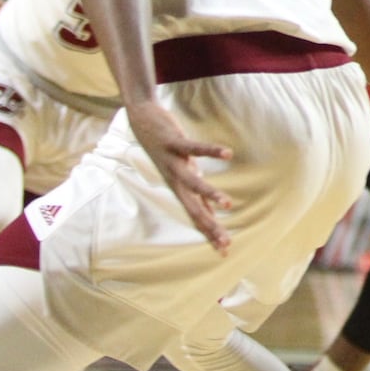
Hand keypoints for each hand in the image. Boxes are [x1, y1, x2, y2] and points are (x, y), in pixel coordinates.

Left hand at [125, 102, 233, 252]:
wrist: (141, 120)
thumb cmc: (166, 148)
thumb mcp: (183, 172)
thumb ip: (196, 191)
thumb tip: (212, 210)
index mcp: (178, 188)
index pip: (197, 216)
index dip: (210, 233)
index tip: (225, 250)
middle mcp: (174, 180)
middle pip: (193, 208)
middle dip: (209, 225)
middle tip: (225, 241)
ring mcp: (172, 162)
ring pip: (192, 182)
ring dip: (209, 194)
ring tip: (228, 203)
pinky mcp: (173, 144)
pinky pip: (194, 148)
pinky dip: (211, 151)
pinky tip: (228, 153)